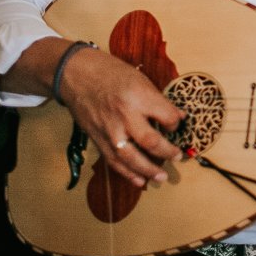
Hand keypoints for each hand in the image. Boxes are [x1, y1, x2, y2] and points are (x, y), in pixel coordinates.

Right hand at [57, 46, 184, 186]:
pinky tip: (140, 180)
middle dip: (167, 152)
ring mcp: (110, 130)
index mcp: (139, 96)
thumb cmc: (112, 74)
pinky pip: (114, 160)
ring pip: (131, 157)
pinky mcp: (98, 139)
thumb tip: (179, 117)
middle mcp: (125, 115)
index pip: (167, 117)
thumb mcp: (141, 80)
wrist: (77, 75)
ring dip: (149, 170)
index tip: (177, 125)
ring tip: (162, 177)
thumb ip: (158, 101)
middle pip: (151, 141)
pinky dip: (127, 173)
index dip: (176, 123)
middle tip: (177, 157)